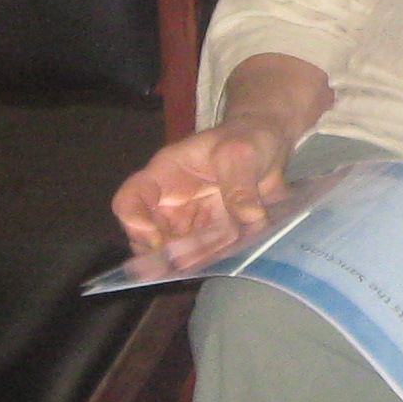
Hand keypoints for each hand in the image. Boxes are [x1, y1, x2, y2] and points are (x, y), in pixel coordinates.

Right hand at [110, 120, 296, 271]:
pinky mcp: (212, 237)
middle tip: (186, 263)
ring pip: (174, 253)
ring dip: (189, 262)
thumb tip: (248, 215)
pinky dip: (212, 262)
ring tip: (211, 260)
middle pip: (146, 237)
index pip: (130, 199)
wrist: (271, 148)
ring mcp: (191, 222)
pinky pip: (204, 257)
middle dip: (160, 255)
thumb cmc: (246, 138)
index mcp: (165, 174)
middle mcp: (171, 203)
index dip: (133, 222)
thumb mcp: (242, 151)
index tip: (156, 242)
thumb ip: (240, 182)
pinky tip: (228, 261)